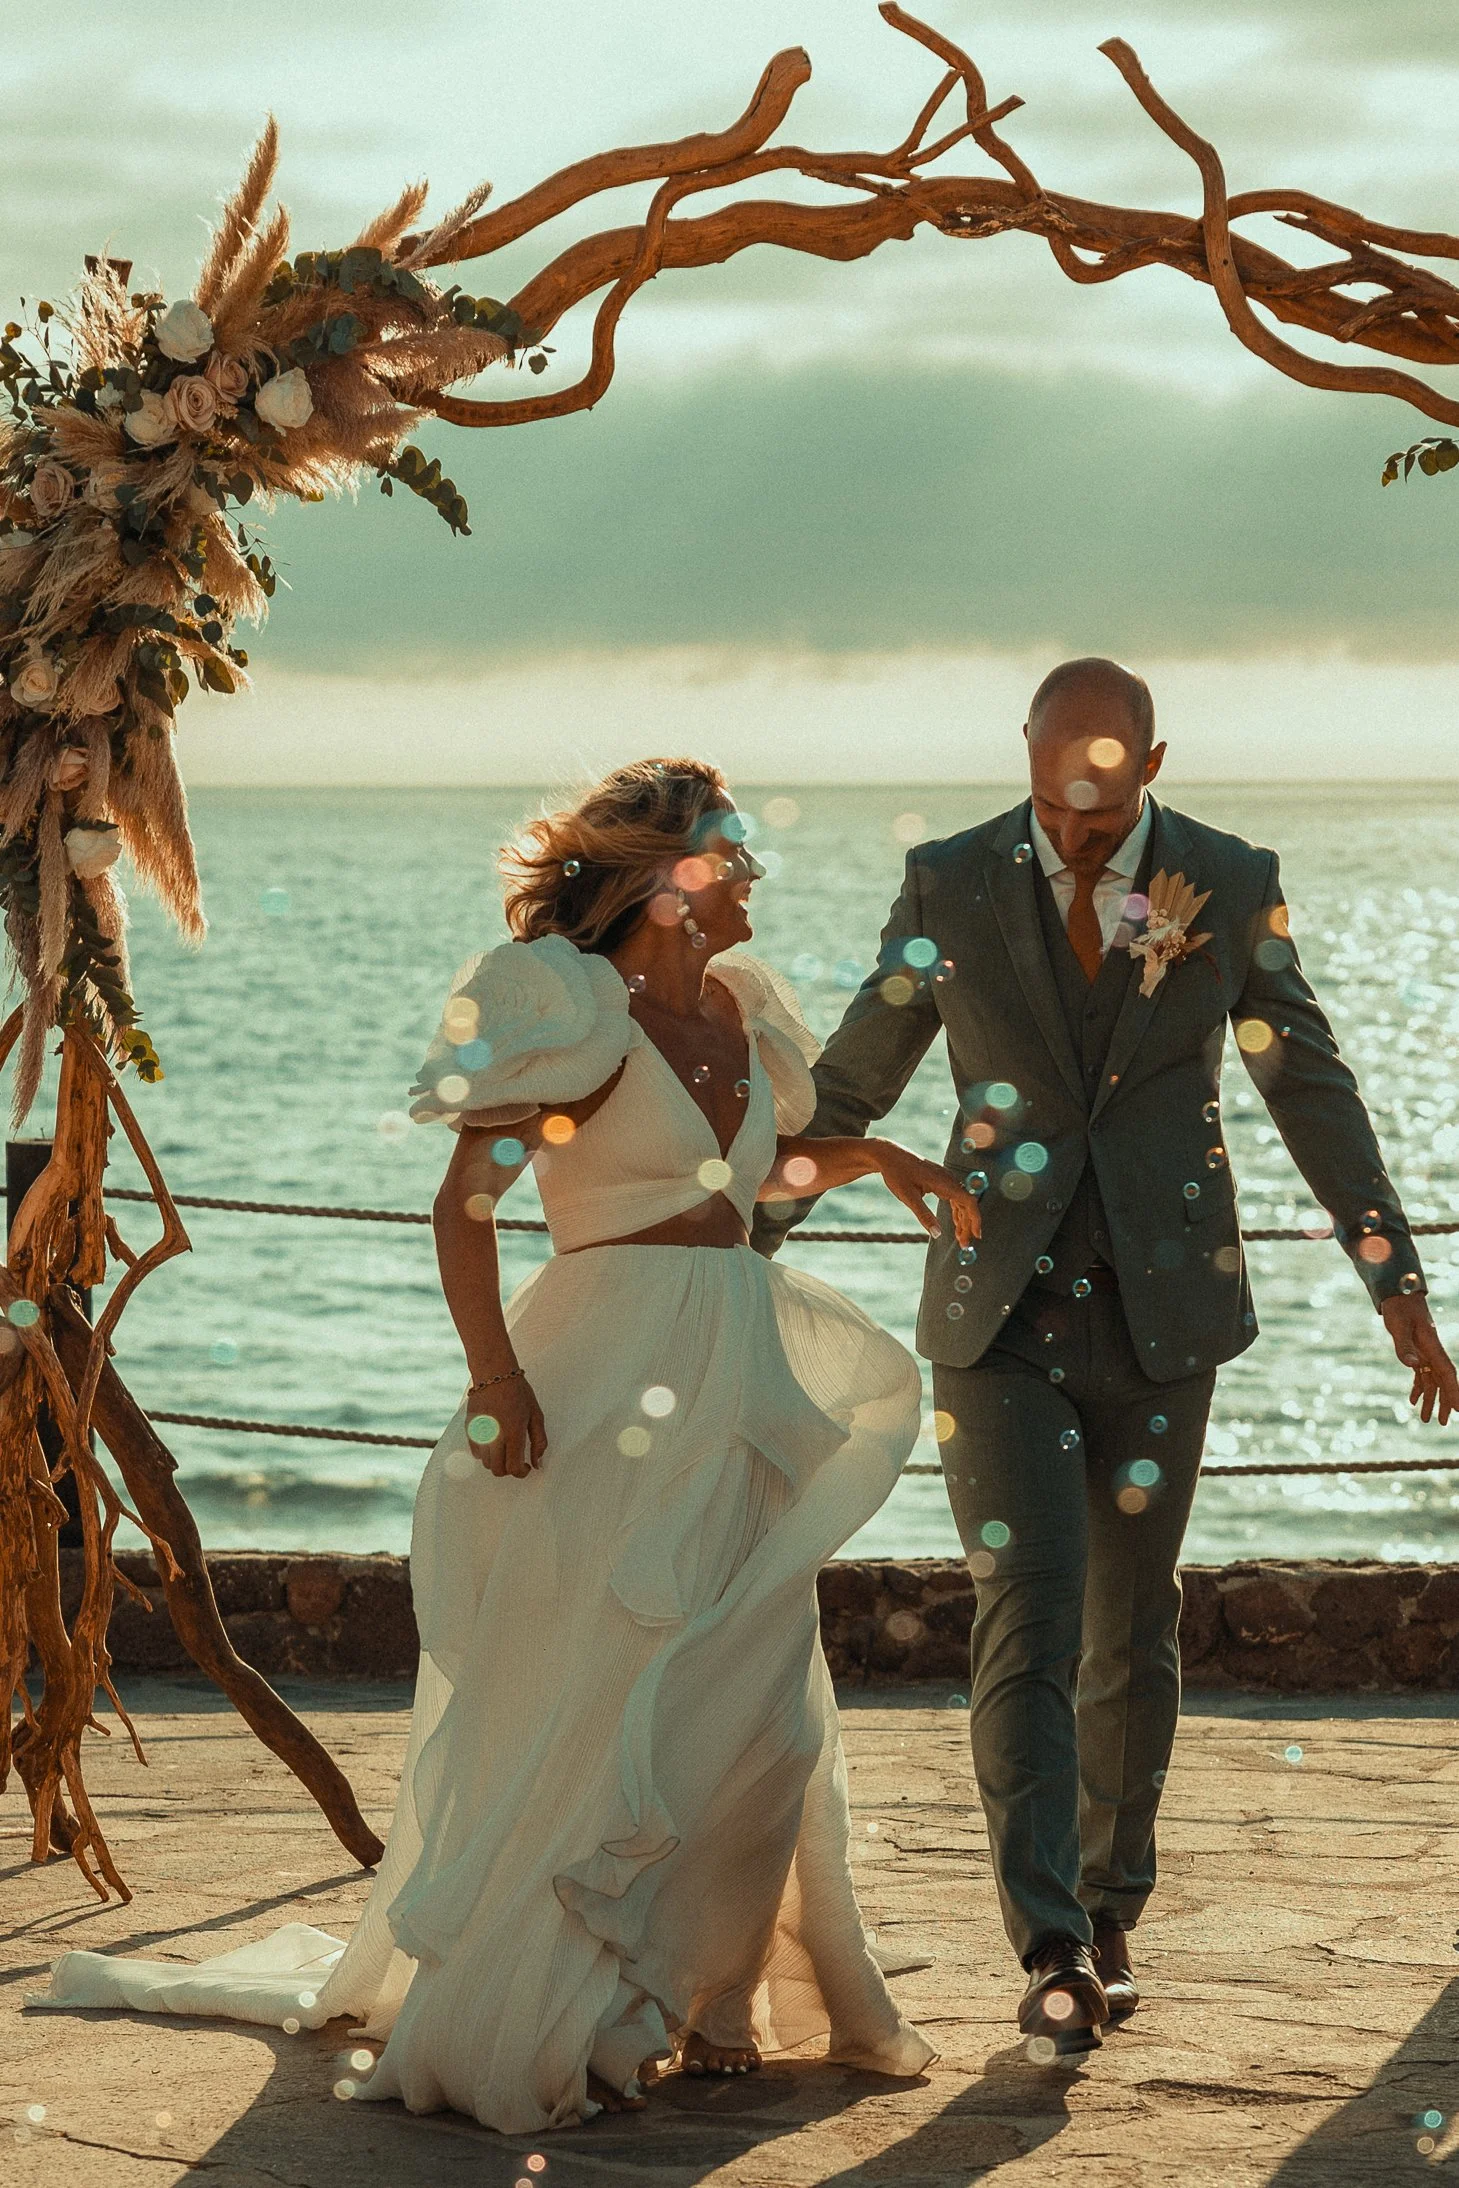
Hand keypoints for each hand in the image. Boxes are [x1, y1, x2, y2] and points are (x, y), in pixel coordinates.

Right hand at [466, 1369, 546, 1476]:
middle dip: (509, 1470)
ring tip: (505, 1447)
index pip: (514, 1467)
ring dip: (497, 1461)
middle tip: (516, 1459)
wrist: (494, 1373)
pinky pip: (476, 1452)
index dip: (522, 1473)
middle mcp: (494, 1435)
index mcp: (513, 1432)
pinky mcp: (469, 1429)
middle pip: (498, 1470)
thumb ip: (539, 1441)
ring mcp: (479, 1433)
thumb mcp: (536, 1415)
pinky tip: (494, 1439)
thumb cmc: (518, 1392)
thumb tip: (538, 1463)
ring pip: (486, 1463)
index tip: (527, 1467)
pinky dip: (485, 1452)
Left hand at [874, 1141, 982, 1246]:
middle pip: (967, 1204)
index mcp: (944, 1182)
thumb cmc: (897, 1174)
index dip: (975, 1218)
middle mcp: (948, 1179)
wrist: (889, 1155)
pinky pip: (954, 1197)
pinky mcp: (940, 1180)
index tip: (976, 1235)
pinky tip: (955, 1222)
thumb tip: (938, 1234)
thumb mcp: (908, 1197)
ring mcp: (945, 1179)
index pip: (969, 1201)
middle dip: (967, 1225)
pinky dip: (956, 1211)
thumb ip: (924, 1215)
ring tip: (960, 1238)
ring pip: (961, 1201)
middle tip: (964, 1244)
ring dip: (962, 1219)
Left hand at [1380, 1294, 1458, 1424]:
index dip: (1454, 1392)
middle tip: (1444, 1422)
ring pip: (1430, 1380)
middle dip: (1444, 1402)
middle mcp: (1431, 1352)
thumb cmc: (1400, 1308)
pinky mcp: (1415, 1351)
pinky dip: (1417, 1387)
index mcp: (1432, 1347)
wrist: (1398, 1294)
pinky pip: (1420, 1374)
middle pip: (1442, 1381)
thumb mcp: (1399, 1327)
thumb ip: (1404, 1346)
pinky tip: (1412, 1400)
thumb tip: (1413, 1365)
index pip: (1447, 1374)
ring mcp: (1424, 1352)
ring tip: (1424, 1419)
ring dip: (1429, 1399)